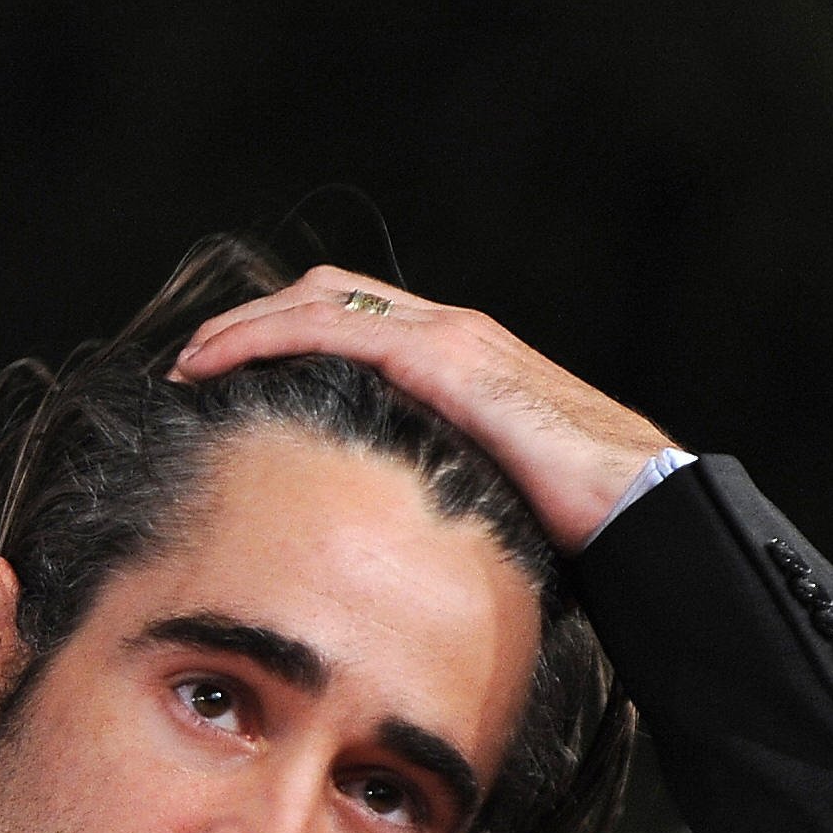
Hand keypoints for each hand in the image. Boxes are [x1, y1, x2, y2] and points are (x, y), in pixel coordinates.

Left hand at [169, 267, 676, 553]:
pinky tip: (221, 364)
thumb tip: (400, 538)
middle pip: (324, 294)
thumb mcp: (491, 491)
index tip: (231, 372)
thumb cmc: (583, 513)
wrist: (642, 500)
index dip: (286, 332)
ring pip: (317, 301)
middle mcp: (450, 330)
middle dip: (251, 318)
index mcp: (461, 358)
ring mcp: (447, 337)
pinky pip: (330, 332)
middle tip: (193, 360)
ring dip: (243, 324)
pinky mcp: (442, 359)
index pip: (355, 320)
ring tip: (191, 360)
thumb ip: (446, 487)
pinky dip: (266, 338)